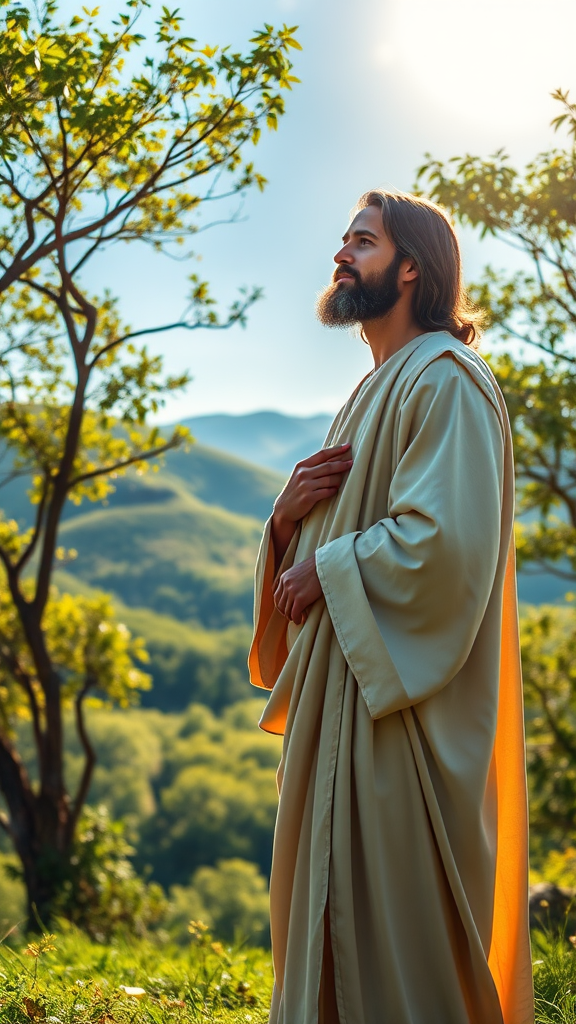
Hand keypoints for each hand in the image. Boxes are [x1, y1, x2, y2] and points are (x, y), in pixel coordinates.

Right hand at [271, 443, 352, 566]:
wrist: (284, 509)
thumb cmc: (296, 490)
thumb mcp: (301, 475)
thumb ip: (314, 467)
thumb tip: (334, 458)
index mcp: (302, 465)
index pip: (322, 454)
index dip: (336, 449)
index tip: (347, 446)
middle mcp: (303, 474)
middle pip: (328, 466)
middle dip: (342, 464)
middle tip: (351, 463)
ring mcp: (305, 486)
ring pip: (329, 479)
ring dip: (338, 480)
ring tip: (342, 481)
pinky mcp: (308, 497)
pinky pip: (327, 492)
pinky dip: (333, 490)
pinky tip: (335, 490)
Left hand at [273, 555, 322, 624]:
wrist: (326, 565)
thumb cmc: (317, 568)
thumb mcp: (300, 571)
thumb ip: (294, 580)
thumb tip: (295, 591)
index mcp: (284, 578)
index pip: (277, 595)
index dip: (281, 605)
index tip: (286, 609)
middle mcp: (286, 584)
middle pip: (280, 604)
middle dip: (285, 612)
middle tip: (292, 616)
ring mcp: (292, 591)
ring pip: (286, 610)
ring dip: (291, 616)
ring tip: (297, 618)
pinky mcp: (301, 598)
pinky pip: (294, 613)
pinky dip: (296, 619)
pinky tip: (300, 620)